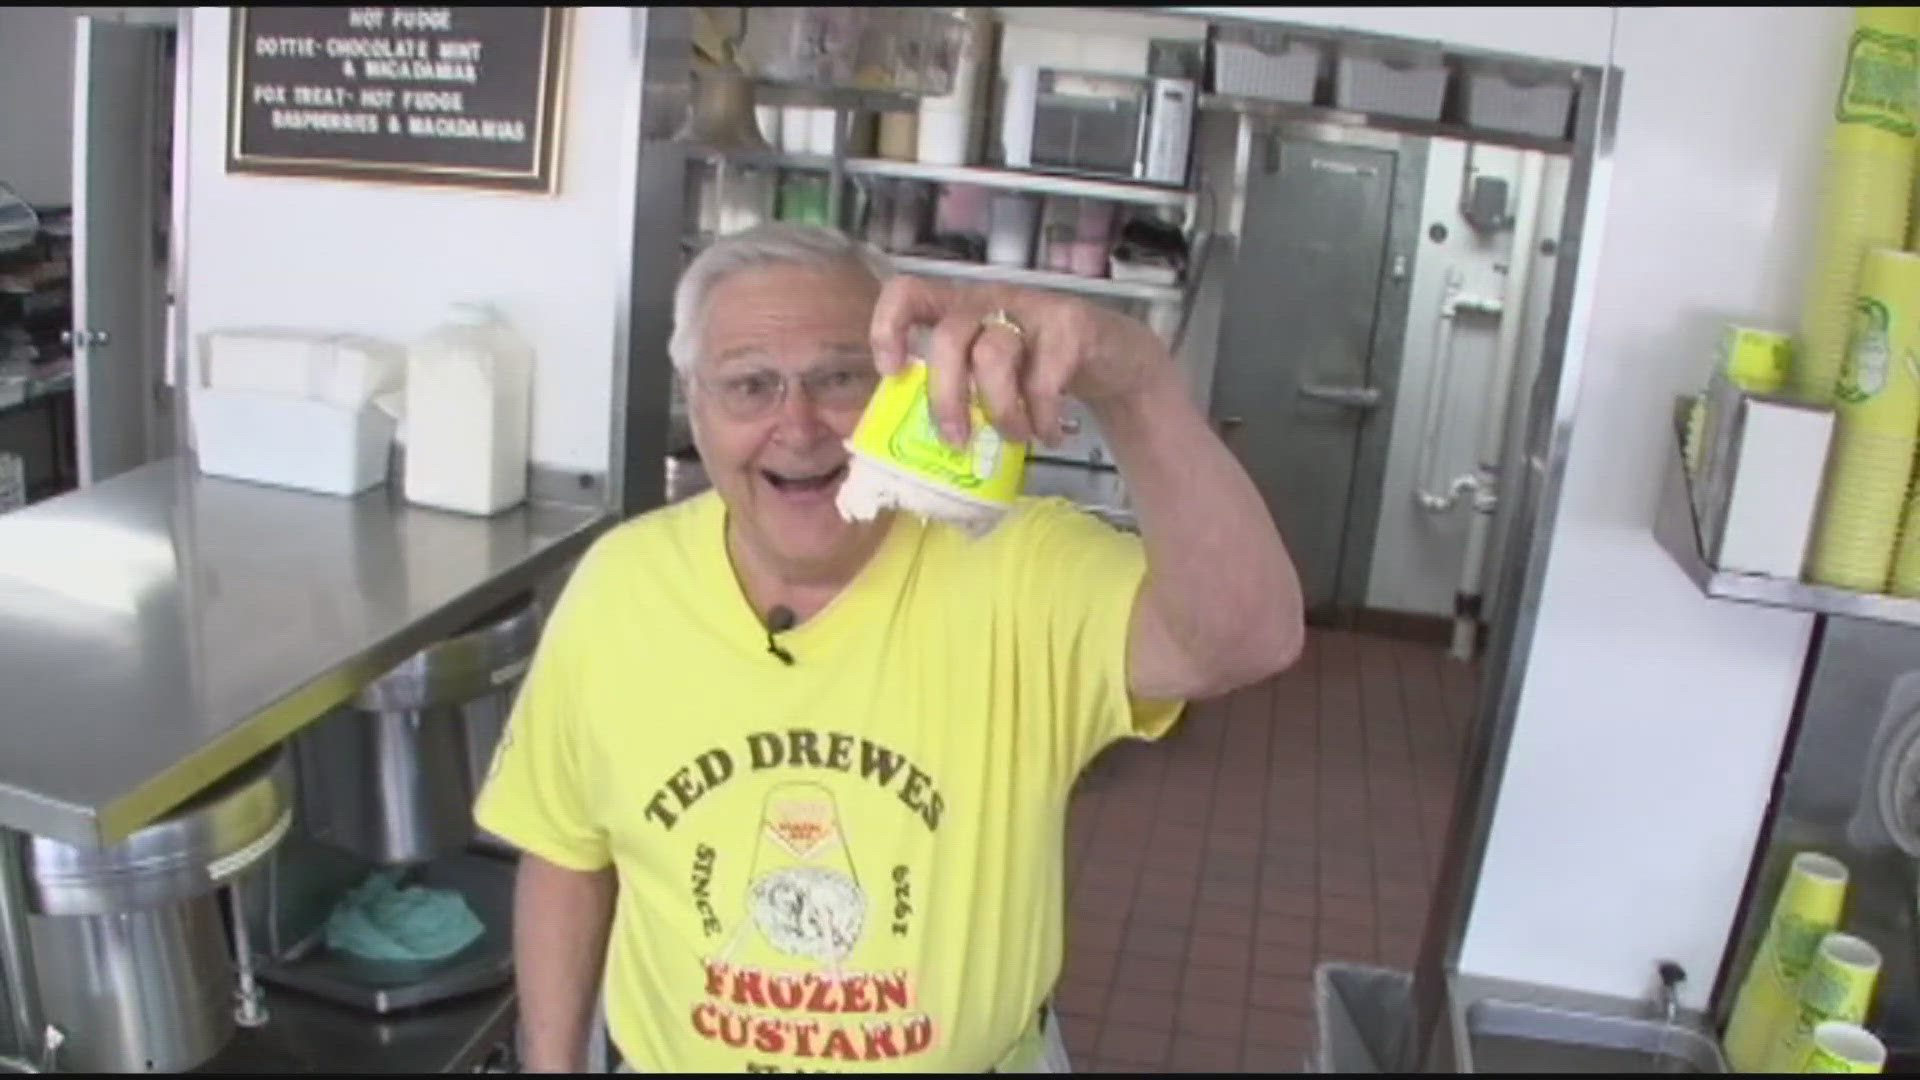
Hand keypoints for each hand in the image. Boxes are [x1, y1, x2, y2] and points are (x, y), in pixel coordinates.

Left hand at [868, 276, 1175, 447]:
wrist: (1118, 360)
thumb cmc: (1039, 371)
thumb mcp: (993, 374)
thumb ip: (960, 390)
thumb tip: (915, 444)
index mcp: (961, 308)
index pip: (909, 293)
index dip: (889, 327)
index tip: (893, 372)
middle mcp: (992, 301)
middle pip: (949, 336)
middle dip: (946, 397)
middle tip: (955, 441)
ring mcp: (1032, 310)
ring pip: (993, 356)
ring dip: (1000, 411)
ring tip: (1016, 437)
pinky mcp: (1071, 326)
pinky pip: (1043, 380)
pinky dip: (1042, 419)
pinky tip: (1050, 435)